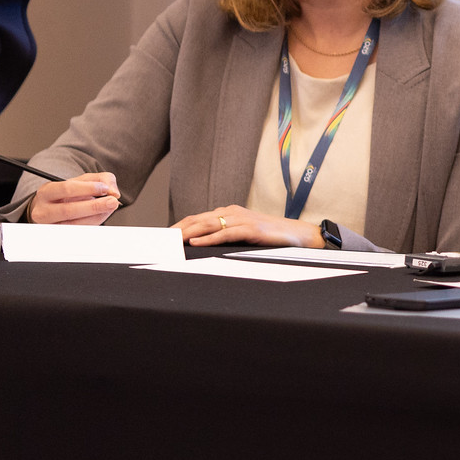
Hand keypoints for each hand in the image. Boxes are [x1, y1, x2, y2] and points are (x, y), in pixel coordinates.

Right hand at [28, 173, 121, 224]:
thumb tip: (112, 191)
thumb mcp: (82, 180)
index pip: (66, 189)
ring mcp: (49, 226)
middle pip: (68, 210)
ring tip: (109, 208)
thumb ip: (101, 179)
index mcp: (47, 192)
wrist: (52, 208)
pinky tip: (100, 215)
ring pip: (74, 224)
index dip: (87, 188)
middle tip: (112, 201)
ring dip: (96, 216)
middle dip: (94, 206)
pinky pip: (78, 232)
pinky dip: (93, 223)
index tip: (104, 188)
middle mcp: (44, 211)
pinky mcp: (58, 236)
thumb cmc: (68, 193)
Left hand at [171, 205, 322, 247]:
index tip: (162, 238)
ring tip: (170, 241)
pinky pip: (225, 233)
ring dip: (187, 232)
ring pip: (207, 224)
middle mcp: (233, 212)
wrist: (300, 235)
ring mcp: (242, 219)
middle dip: (176, 229)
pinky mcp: (251, 228)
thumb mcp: (245, 235)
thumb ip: (226, 236)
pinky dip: (208, 238)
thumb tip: (203, 247)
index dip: (178, 226)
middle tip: (158, 241)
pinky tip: (195, 243)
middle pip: (197, 219)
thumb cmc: (272, 237)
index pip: (197, 218)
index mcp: (229, 213)